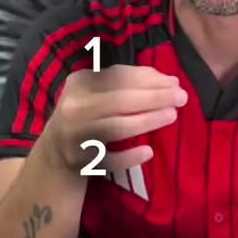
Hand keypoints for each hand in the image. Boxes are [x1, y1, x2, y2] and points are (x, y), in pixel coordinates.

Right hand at [43, 64, 187, 172]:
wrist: (55, 154)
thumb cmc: (87, 115)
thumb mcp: (99, 93)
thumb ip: (130, 84)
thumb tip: (171, 80)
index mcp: (80, 83)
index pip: (118, 76)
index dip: (149, 78)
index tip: (175, 82)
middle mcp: (74, 107)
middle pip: (119, 100)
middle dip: (154, 97)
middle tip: (182, 98)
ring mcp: (76, 135)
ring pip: (115, 128)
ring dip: (147, 120)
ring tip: (172, 115)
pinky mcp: (81, 161)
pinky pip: (109, 159)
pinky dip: (129, 156)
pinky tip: (149, 151)